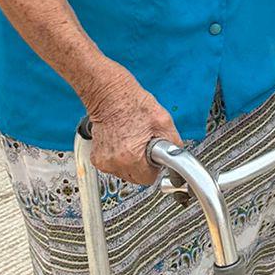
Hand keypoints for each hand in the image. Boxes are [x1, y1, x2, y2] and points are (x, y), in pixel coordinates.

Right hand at [85, 67, 183, 185]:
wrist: (110, 95)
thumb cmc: (133, 104)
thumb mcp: (164, 122)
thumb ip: (174, 143)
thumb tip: (178, 155)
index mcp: (131, 157)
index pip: (149, 179)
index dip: (155, 168)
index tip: (154, 158)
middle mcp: (115, 162)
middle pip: (136, 178)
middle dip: (143, 166)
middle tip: (144, 146)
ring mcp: (104, 161)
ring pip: (125, 173)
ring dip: (131, 162)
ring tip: (133, 142)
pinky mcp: (97, 158)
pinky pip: (114, 166)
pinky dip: (119, 158)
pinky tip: (122, 142)